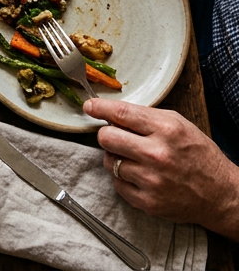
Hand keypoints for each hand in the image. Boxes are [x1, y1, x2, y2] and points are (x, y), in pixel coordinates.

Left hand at [85, 98, 238, 238]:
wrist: (221, 194)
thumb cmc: (198, 155)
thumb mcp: (177, 124)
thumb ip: (144, 117)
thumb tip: (111, 113)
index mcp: (165, 129)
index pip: (121, 113)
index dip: (99, 108)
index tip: (89, 107)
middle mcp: (157, 154)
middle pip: (106, 137)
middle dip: (108, 135)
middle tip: (116, 137)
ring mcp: (151, 180)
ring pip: (109, 161)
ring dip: (116, 158)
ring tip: (134, 159)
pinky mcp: (148, 202)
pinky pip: (117, 184)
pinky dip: (123, 178)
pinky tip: (139, 176)